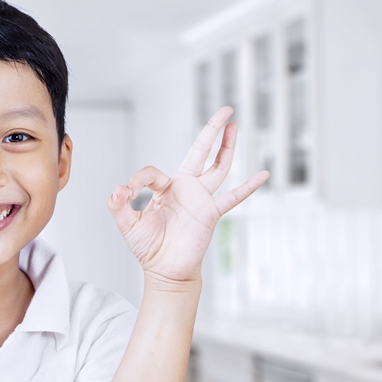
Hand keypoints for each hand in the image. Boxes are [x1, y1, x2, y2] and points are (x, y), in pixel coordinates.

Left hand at [107, 106, 268, 283]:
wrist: (166, 271)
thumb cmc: (147, 248)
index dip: (138, 180)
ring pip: (218, 167)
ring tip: (235, 126)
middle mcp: (184, 189)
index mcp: (163, 189)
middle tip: (224, 111)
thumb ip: (118, 205)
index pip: (152, 173)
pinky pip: (233, 197)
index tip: (128, 192)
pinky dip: (248, 187)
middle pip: (200, 152)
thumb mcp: (127, 225)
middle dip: (210, 131)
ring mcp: (200, 199)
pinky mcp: (211, 213)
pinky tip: (263, 175)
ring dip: (227, 147)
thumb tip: (118, 188)